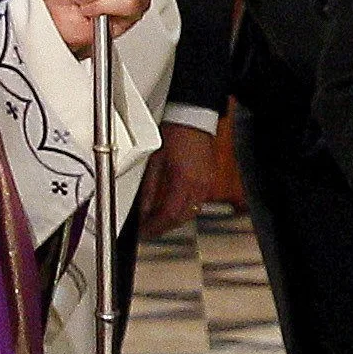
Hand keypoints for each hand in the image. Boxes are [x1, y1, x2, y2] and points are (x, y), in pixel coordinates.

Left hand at [137, 122, 219, 238]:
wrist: (193, 121)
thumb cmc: (175, 135)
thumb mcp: (154, 163)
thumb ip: (149, 190)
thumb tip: (143, 211)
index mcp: (183, 182)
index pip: (169, 215)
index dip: (155, 227)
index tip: (145, 232)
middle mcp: (198, 187)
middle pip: (180, 218)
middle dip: (164, 227)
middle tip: (150, 229)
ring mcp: (206, 185)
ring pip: (190, 213)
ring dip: (174, 219)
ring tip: (159, 219)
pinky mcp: (209, 182)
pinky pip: (196, 203)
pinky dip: (184, 209)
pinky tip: (173, 206)